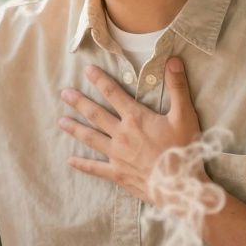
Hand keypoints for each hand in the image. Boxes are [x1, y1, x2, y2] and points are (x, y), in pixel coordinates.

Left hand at [58, 57, 202, 197]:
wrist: (179, 186)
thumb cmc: (183, 149)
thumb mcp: (184, 115)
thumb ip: (177, 87)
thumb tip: (173, 60)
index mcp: (136, 118)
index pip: (113, 93)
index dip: (100, 80)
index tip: (87, 70)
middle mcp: (121, 134)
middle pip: (95, 114)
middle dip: (79, 102)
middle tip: (64, 94)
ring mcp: (117, 155)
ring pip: (91, 138)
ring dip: (75, 128)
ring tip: (61, 121)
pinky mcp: (117, 174)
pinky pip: (95, 168)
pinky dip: (82, 165)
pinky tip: (70, 160)